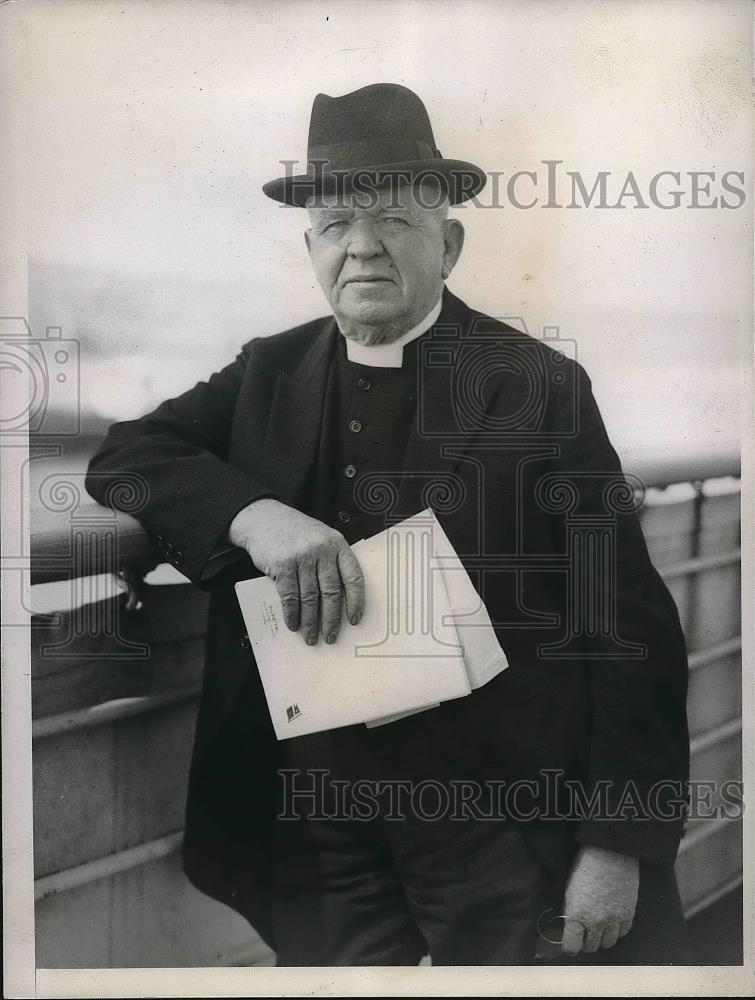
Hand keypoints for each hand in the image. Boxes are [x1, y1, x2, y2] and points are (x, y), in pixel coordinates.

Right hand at [229, 499, 364, 644]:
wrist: (263, 518)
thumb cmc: (295, 533)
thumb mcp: (321, 538)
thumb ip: (331, 562)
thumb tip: (338, 602)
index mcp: (338, 544)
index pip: (354, 577)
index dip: (356, 601)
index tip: (354, 620)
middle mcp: (322, 550)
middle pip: (332, 592)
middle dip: (331, 619)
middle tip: (330, 637)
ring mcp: (302, 557)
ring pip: (310, 598)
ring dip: (310, 622)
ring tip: (311, 637)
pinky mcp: (282, 565)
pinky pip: (290, 596)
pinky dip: (292, 614)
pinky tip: (293, 624)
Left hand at [561, 845, 638, 954]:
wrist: (609, 851)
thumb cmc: (584, 864)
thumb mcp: (569, 887)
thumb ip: (570, 909)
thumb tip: (569, 923)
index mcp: (577, 914)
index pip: (571, 946)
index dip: (569, 947)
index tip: (568, 944)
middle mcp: (595, 922)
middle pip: (590, 947)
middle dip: (584, 943)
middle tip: (583, 935)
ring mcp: (614, 919)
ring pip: (608, 943)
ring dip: (601, 939)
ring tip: (598, 929)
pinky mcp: (628, 913)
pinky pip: (623, 932)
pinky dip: (616, 931)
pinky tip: (612, 922)